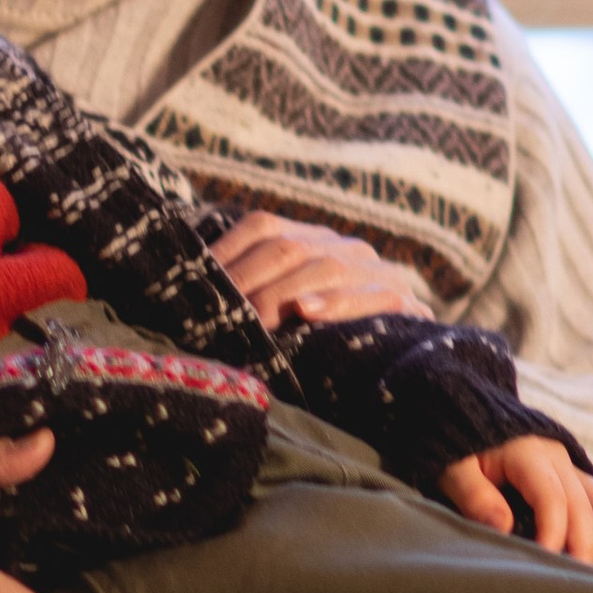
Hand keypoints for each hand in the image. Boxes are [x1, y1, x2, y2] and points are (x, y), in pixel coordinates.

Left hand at [210, 207, 434, 326]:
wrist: (398, 365)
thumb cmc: (318, 341)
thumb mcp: (281, 310)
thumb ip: (249, 292)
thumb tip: (193, 286)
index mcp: (310, 239)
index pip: (262, 227)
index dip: (226, 252)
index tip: (196, 283)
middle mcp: (341, 246)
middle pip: (287, 249)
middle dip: (248, 282)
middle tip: (216, 314)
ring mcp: (373, 270)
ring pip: (324, 268)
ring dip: (282, 294)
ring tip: (253, 316)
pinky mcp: (399, 299)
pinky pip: (370, 296)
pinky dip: (337, 303)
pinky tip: (308, 312)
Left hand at [438, 438, 592, 574]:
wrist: (466, 413)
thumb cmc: (457, 447)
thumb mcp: (454, 467)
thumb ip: (474, 495)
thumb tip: (502, 528)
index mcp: (529, 454)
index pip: (551, 498)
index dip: (553, 533)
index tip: (546, 564)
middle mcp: (557, 459)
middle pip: (582, 504)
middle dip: (586, 545)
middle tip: (587, 585)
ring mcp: (569, 467)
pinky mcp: (571, 478)